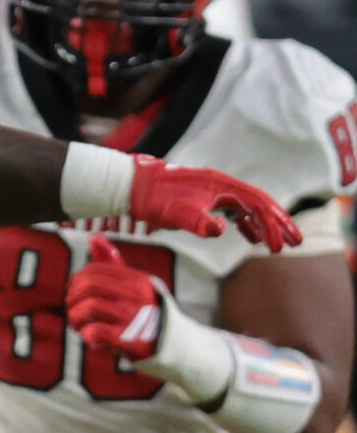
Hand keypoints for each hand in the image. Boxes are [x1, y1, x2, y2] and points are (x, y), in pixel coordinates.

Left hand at [65, 236, 176, 362]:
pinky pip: (95, 332)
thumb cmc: (144, 313)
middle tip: (74, 311)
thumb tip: (94, 237)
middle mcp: (136, 295)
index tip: (74, 293)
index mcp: (136, 279)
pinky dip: (87, 335)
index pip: (94, 270)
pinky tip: (92, 338)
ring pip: (88, 307)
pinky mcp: (128, 340)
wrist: (170, 344)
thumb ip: (113, 264)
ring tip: (79, 325)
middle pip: (87, 287)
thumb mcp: (133, 285)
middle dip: (72, 299)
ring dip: (75, 318)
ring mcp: (133, 317)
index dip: (76, 281)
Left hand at [128, 157, 301, 251]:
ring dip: (265, 225)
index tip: (280, 246)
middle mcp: (224, 186)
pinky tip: (250, 237)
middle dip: (280, 224)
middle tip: (298, 242)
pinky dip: (246, 224)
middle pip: (261, 204)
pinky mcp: (207, 198)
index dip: (272, 226)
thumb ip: (200, 222)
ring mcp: (216, 191)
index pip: (258, 206)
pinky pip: (235, 210)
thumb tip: (223, 229)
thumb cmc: (155, 200)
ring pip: (249, 208)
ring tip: (277, 245)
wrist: (134, 186)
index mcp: (223, 187)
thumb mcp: (177, 214)